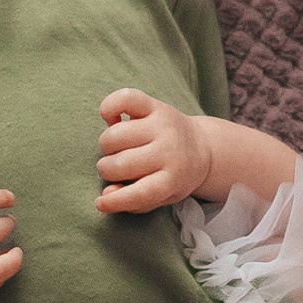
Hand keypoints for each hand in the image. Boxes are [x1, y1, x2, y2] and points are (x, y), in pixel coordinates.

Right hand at [96, 89, 213, 213]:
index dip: (115, 201)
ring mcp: (162, 125)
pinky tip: (111, 119)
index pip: (141, 193)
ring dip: (107, 146)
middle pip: (120, 164)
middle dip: (108, 170)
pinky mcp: (155, 105)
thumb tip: (105, 195)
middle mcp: (170, 150)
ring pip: (114, 136)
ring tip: (117, 148)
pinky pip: (124, 99)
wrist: (202, 147)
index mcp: (173, 178)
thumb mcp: (162, 196)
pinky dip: (109, 108)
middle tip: (116, 169)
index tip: (100, 203)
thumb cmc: (172, 176)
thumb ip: (134, 202)